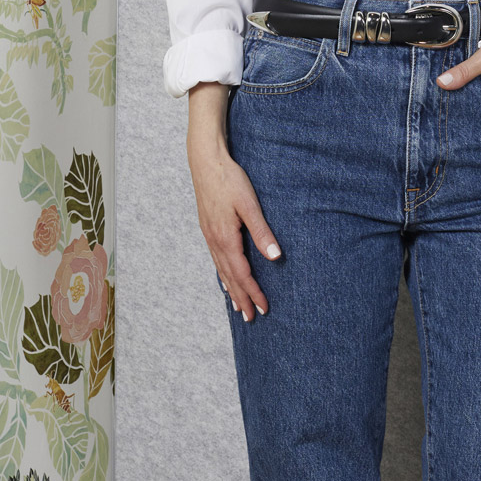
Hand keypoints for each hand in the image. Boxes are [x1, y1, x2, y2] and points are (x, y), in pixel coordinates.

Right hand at [187, 100, 280, 322]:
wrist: (205, 162)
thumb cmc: (229, 180)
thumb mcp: (249, 204)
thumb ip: (261, 231)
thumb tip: (275, 257)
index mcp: (226, 238)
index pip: (242, 273)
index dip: (254, 292)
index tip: (264, 308)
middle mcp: (215, 241)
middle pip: (230, 277)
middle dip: (242, 298)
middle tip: (251, 318)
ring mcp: (209, 236)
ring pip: (221, 270)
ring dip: (231, 290)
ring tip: (238, 307)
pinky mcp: (208, 229)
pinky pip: (216, 260)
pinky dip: (222, 274)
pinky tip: (225, 277)